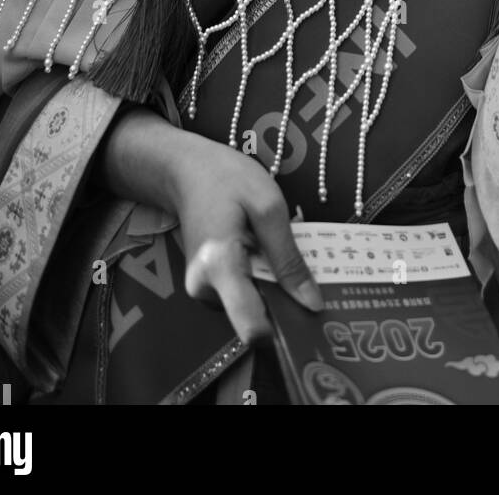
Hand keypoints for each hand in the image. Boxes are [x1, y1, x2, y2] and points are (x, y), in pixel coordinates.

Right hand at [170, 134, 321, 344]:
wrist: (187, 170)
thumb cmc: (228, 179)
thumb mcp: (269, 207)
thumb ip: (289, 259)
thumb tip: (312, 304)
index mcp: (220, 268)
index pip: (252, 328)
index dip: (285, 327)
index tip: (310, 309)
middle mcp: (204, 290)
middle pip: (257, 316)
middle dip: (284, 296)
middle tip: (301, 262)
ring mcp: (202, 291)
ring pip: (252, 305)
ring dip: (273, 284)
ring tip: (278, 248)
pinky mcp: (206, 287)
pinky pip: (242, 294)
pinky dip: (259, 278)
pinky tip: (264, 250)